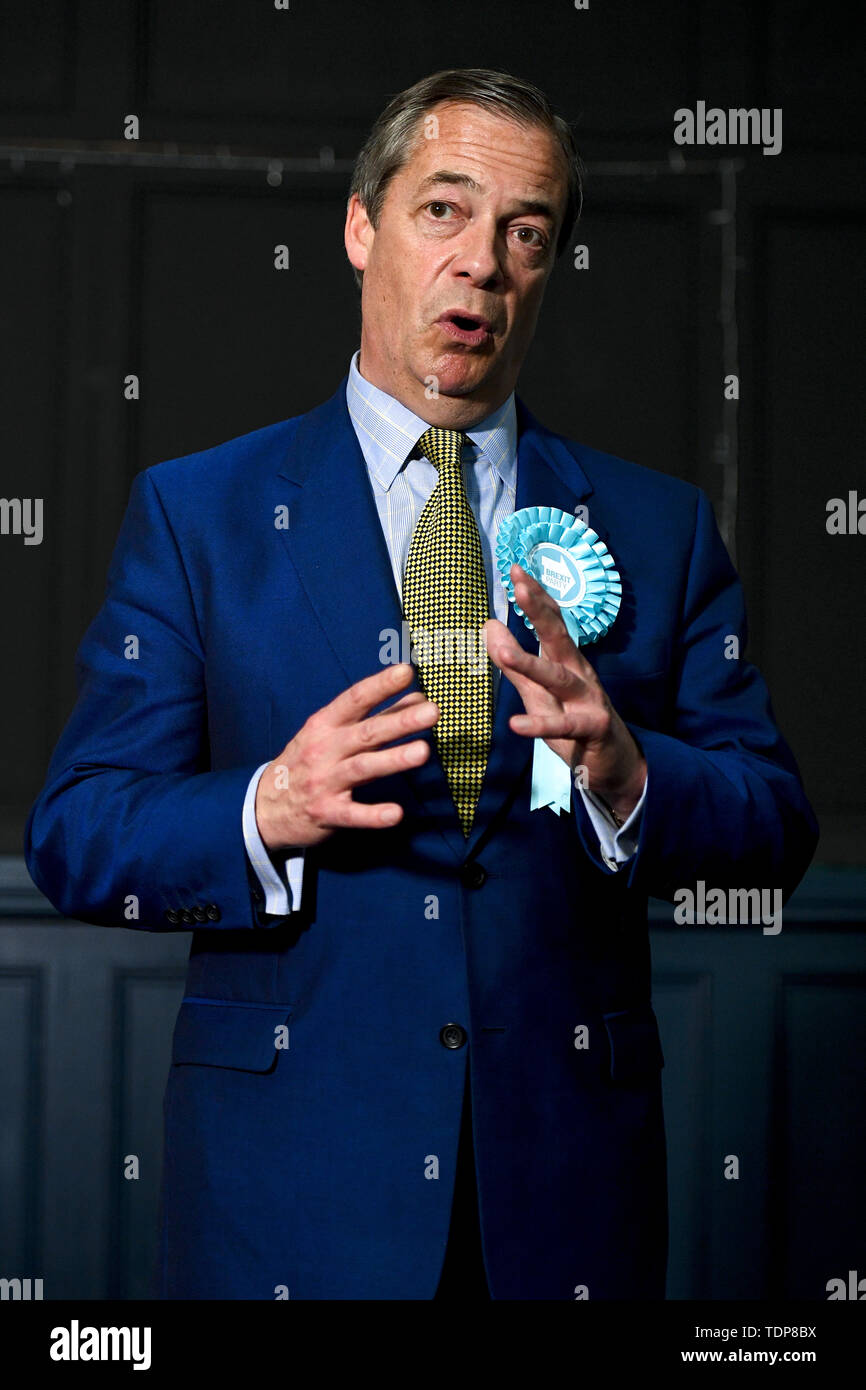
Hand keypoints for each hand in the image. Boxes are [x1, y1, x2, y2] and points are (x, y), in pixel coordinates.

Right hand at [255, 663, 437, 848]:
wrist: (266, 806)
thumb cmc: (306, 762)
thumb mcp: (330, 733)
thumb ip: (375, 717)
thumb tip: (417, 697)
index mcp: (325, 725)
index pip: (355, 699)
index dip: (381, 685)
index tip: (407, 671)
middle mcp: (325, 750)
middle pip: (367, 732)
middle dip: (400, 721)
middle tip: (432, 712)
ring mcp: (324, 782)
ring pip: (363, 768)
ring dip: (393, 760)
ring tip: (423, 752)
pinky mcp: (326, 813)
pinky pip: (353, 814)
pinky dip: (373, 815)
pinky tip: (396, 814)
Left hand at [484, 563, 646, 821]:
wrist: (612, 763)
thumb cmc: (573, 721)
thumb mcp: (539, 692)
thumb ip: (513, 663)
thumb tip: (489, 625)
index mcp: (567, 661)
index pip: (551, 622)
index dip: (536, 597)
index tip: (516, 570)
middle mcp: (580, 673)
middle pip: (559, 637)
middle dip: (540, 610)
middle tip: (520, 585)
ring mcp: (588, 699)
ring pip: (558, 678)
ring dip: (530, 664)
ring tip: (503, 651)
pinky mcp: (591, 728)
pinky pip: (563, 726)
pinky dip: (539, 725)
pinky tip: (516, 724)